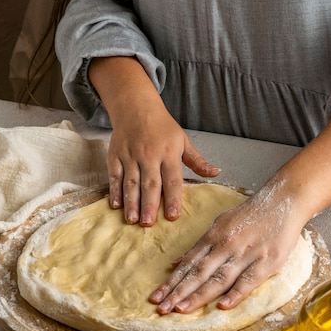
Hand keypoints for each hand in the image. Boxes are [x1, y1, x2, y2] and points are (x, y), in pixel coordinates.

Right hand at [89, 56, 220, 224]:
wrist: (135, 107)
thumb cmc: (162, 126)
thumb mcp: (183, 140)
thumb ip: (197, 161)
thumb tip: (216, 173)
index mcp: (169, 153)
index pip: (172, 179)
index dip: (172, 198)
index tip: (172, 216)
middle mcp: (149, 155)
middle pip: (150, 184)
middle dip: (149, 205)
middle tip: (148, 223)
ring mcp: (130, 156)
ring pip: (131, 182)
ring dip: (131, 202)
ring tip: (132, 220)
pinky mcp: (115, 156)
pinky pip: (114, 176)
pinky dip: (114, 191)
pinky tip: (116, 206)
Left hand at [149, 175, 305, 312]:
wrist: (282, 201)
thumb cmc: (250, 215)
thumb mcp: (220, 224)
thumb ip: (200, 246)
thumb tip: (176, 262)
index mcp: (214, 236)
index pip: (188, 263)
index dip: (172, 281)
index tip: (156, 297)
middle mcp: (226, 245)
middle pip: (198, 273)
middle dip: (178, 291)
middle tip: (161, 308)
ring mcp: (246, 254)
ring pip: (218, 278)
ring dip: (198, 295)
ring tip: (181, 309)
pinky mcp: (267, 262)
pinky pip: (248, 280)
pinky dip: (235, 293)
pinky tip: (222, 306)